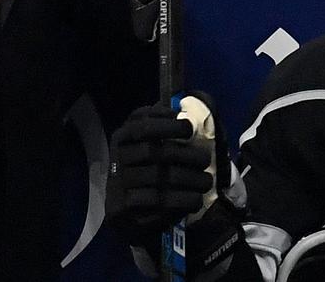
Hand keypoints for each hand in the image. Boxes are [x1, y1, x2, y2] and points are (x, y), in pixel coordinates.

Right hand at [105, 103, 212, 247]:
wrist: (123, 212)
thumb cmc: (143, 172)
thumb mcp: (145, 147)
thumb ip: (162, 130)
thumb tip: (187, 112)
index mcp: (122, 137)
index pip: (141, 124)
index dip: (166, 124)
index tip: (189, 128)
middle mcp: (118, 156)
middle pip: (154, 152)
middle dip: (184, 154)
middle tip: (206, 159)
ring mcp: (119, 181)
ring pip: (159, 177)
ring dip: (189, 179)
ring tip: (206, 181)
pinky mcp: (124, 205)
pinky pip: (158, 201)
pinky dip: (181, 199)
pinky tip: (196, 199)